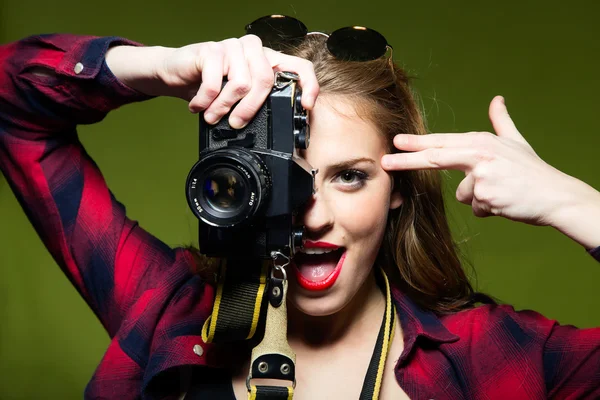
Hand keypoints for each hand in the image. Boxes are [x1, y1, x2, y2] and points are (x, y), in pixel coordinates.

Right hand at [107, 35, 319, 128]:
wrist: (177, 72)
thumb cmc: (211, 85)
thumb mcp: (239, 96)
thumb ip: (259, 103)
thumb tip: (280, 129)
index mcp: (268, 60)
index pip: (299, 67)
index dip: (308, 86)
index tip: (305, 107)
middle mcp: (254, 50)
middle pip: (266, 81)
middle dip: (250, 109)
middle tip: (236, 124)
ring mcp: (233, 47)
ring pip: (241, 83)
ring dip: (223, 107)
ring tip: (212, 116)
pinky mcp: (212, 50)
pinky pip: (215, 83)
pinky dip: (206, 101)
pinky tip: (198, 105)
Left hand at [381, 96, 581, 226]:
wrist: (556, 196)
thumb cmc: (532, 171)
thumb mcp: (516, 142)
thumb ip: (501, 122)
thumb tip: (497, 99)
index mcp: (482, 142)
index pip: (442, 142)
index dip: (417, 142)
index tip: (396, 141)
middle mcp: (479, 155)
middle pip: (435, 158)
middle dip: (407, 160)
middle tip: (385, 161)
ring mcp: (482, 176)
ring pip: (464, 194)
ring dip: (479, 197)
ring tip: (502, 192)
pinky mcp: (486, 197)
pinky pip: (476, 207)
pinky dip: (489, 209)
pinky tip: (506, 202)